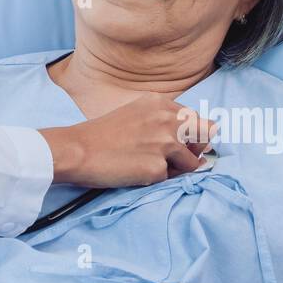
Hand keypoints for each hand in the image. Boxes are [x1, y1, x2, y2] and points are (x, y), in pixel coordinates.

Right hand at [38, 99, 216, 187]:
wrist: (77, 150)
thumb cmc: (102, 134)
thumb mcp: (136, 113)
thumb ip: (164, 120)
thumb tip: (199, 138)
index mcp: (161, 103)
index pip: (197, 119)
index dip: (193, 135)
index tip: (182, 144)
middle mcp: (168, 120)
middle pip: (206, 136)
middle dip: (195, 149)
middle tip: (173, 157)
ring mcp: (165, 144)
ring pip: (192, 163)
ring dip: (176, 168)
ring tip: (146, 164)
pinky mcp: (157, 168)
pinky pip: (169, 179)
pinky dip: (156, 180)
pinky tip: (135, 172)